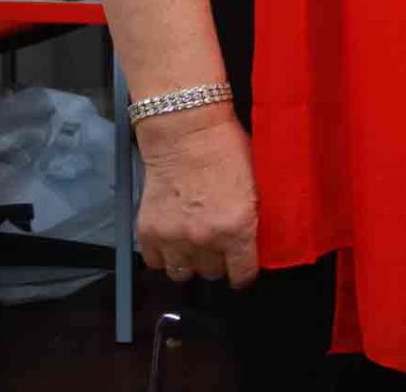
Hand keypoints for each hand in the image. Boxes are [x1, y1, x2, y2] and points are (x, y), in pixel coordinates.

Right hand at [135, 104, 258, 287]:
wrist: (185, 132)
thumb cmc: (227, 149)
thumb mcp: (255, 183)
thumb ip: (254, 216)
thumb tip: (257, 238)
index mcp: (237, 227)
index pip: (242, 274)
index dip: (244, 273)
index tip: (243, 269)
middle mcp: (204, 239)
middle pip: (211, 273)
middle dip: (218, 262)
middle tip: (219, 246)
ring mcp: (173, 238)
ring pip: (181, 273)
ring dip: (190, 262)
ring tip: (194, 246)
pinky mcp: (148, 232)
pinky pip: (154, 262)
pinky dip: (163, 255)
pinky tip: (172, 239)